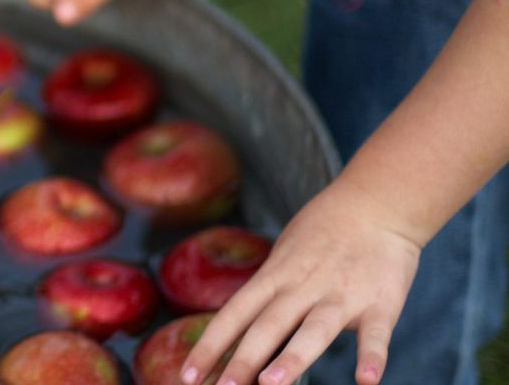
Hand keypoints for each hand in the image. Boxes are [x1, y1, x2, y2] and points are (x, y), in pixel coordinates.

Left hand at [182, 178, 420, 384]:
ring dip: (293, 358)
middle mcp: (302, 286)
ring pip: (314, 330)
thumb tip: (239, 331)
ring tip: (272, 384)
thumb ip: (268, 293)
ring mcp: (341, 295)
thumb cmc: (322, 233)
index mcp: (275, 276)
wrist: (375, 203)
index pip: (234, 314)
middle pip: (267, 326)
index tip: (188, 376)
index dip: (211, 345)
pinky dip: (372, 358)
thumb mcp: (283, 256)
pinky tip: (366, 382)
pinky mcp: (381, 304)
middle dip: (243, 360)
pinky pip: (375, 335)